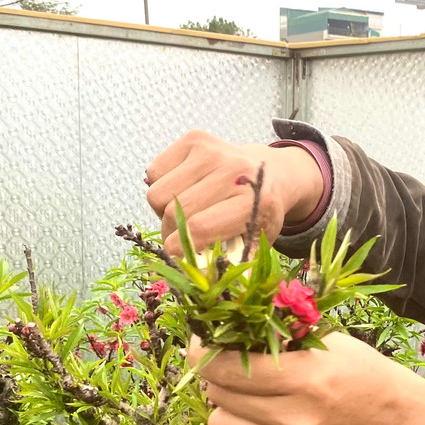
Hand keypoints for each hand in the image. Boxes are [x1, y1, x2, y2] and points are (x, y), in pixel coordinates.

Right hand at [144, 131, 323, 255]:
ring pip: (156, 193)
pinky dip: (161, 186)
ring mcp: (211, 150)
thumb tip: (198, 285)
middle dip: (169, 234)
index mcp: (252, 200)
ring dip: (162, 211)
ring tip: (185, 213)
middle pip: (172, 212)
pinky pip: (154, 172)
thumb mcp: (255, 244)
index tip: (175, 260)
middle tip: (181, 240)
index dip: (178, 251)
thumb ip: (229, 265)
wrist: (271, 173)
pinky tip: (184, 190)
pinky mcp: (194, 139)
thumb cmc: (259, 214)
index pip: (198, 229)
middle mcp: (232, 169)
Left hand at [190, 332, 424, 424]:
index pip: (227, 369)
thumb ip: (271, 331)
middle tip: (231, 363)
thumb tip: (216, 320)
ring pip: (220, 424)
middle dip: (217, 375)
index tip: (201, 341)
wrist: (386, 413)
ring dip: (228, 404)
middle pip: (218, 395)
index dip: (204, 352)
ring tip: (251, 391)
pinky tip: (272, 415)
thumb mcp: (320, 337)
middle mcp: (299, 421)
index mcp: (308, 379)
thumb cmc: (350, 365)